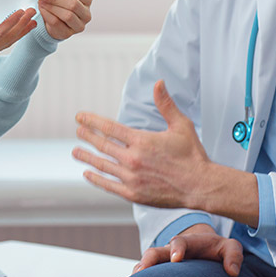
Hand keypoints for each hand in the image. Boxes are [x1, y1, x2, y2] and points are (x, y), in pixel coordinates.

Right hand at [0, 9, 36, 74]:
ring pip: (8, 42)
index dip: (11, 22)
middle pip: (8, 37)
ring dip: (21, 31)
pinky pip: (3, 44)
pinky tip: (17, 32)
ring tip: (32, 22)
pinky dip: (13, 37)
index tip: (21, 12)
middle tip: (33, 12)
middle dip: (22, 24)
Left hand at [37, 0, 91, 39]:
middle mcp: (86, 14)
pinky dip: (47, 15)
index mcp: (86, 0)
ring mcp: (79, 26)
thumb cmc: (59, 5)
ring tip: (40, 2)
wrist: (53, 23)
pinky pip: (57, 23)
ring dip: (51, 7)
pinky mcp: (69, 34)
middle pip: (72, 4)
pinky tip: (41, 9)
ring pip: (67, 15)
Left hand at [73, 80, 211, 208]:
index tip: (80, 117)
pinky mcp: (133, 194)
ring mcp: (131, 178)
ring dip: (87, 157)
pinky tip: (87, 173)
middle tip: (78, 130)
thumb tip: (158, 82)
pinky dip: (96, 178)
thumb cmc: (192, 155)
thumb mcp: (181, 125)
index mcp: (141, 141)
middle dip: (88, 136)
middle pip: (103, 145)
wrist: (200, 186)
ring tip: (75, 152)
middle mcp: (132, 159)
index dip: (92, 121)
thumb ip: (166, 104)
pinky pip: (108, 185)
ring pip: (102, 164)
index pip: (109, 128)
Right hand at [133, 225, 242, 276]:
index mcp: (189, 242)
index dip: (176, 248)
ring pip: (147, 263)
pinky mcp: (161, 270)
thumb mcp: (229, 247)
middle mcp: (171, 250)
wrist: (206, 248)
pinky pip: (147, 274)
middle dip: (148, 261)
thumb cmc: (217, 249)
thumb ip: (233, 255)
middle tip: (142, 272)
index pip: (180, 242)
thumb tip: (233, 272)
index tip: (176, 259)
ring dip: (140, 272)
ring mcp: (164, 261)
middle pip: (154, 252)